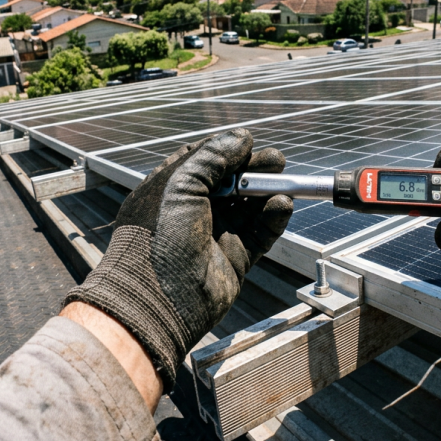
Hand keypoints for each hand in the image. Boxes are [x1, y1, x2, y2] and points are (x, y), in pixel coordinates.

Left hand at [64, 128, 292, 391]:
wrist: (157, 301)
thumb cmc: (157, 239)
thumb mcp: (180, 185)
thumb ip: (212, 158)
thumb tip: (242, 138)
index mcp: (170, 191)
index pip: (203, 161)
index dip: (226, 150)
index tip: (248, 143)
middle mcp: (192, 212)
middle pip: (231, 182)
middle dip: (254, 169)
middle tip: (276, 162)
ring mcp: (213, 236)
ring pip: (249, 207)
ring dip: (267, 192)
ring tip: (283, 183)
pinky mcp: (234, 259)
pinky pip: (260, 234)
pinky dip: (273, 218)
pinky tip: (281, 206)